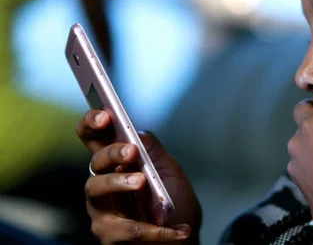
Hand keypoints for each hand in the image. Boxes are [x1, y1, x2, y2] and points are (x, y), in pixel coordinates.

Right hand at [77, 109, 201, 243]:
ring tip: (142, 182)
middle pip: (95, 163)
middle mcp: (103, 185)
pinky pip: (130, 230)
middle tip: (131, 151)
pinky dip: (158, 230)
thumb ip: (153, 152)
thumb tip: (137, 132)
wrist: (184, 239)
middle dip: (111, 153)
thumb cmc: (174, 204)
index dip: (92, 124)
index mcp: (115, 164)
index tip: (106, 115)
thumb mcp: (169, 172)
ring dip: (120, 183)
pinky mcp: (110, 235)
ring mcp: (103, 210)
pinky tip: (179, 229)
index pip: (93, 138)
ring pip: (97, 190)